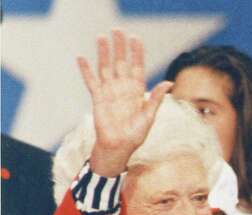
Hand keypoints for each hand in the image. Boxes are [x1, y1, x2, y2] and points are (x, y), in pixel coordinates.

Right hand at [77, 29, 172, 175]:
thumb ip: (156, 98)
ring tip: (101, 37)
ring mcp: (109, 92)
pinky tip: (82, 58)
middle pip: (121, 63)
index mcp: (137, 91)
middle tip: (117, 29)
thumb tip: (169, 83)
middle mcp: (123, 88)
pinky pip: (91, 82)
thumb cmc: (136, 134)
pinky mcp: (98, 98)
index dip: (137, 53)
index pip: (137, 67)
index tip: (136, 38)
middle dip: (120, 47)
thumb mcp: (149, 116)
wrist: (119, 147)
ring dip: (103, 53)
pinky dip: (86, 70)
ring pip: (106, 67)